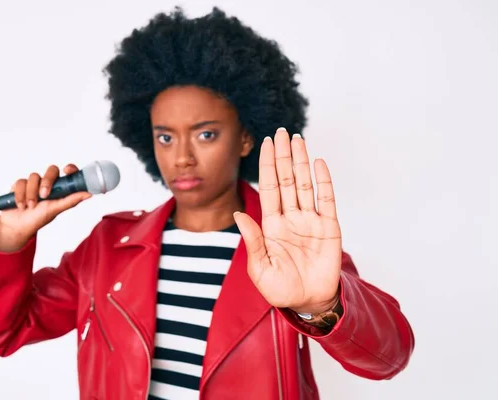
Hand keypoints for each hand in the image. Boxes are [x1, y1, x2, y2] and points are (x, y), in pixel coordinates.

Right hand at [0, 164, 91, 251]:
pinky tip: (20, 205)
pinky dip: (20, 195)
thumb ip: (71, 200)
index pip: (68, 173)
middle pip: (52, 169)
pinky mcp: (20, 185)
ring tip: (30, 206)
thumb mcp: (55, 209)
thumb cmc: (38, 218)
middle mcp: (48, 183)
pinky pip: (20, 182)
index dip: (71, 168)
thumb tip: (89, 194)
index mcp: (60, 188)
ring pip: (34, 176)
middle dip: (47, 182)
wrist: (17, 226)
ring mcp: (34, 183)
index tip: (67, 170)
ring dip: (31, 193)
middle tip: (43, 195)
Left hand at [233, 128, 341, 313]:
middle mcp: (290, 217)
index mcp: (271, 225)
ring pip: (305, 184)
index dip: (267, 166)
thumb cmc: (281, 290)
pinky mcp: (329, 227)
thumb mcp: (260, 268)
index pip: (269, 188)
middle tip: (281, 132)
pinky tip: (318, 163)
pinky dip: (323, 181)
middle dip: (283, 156)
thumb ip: (253, 240)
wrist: (308, 303)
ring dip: (301, 162)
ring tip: (297, 139)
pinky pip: (326, 200)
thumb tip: (238, 213)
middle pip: (286, 180)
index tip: (265, 144)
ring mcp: (310, 220)